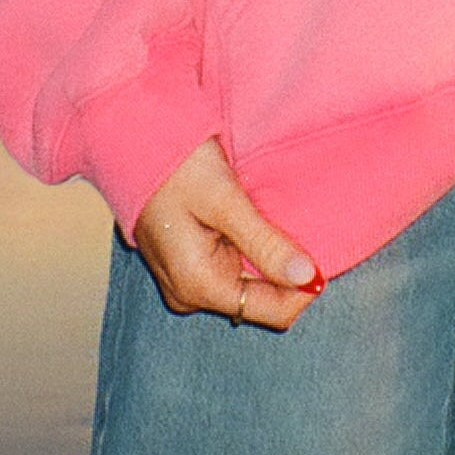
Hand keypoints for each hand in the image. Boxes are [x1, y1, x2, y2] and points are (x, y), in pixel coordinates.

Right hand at [131, 135, 323, 326]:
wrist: (131, 143)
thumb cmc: (177, 165)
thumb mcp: (224, 200)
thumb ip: (264, 243)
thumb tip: (308, 277)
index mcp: (198, 286)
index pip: (274, 311)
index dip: (304, 286)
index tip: (323, 250)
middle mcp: (189, 295)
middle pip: (260, 300)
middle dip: (284, 271)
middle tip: (293, 225)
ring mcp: (184, 283)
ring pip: (246, 284)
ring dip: (265, 258)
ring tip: (269, 217)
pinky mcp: (186, 266)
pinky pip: (229, 269)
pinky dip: (248, 250)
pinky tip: (250, 220)